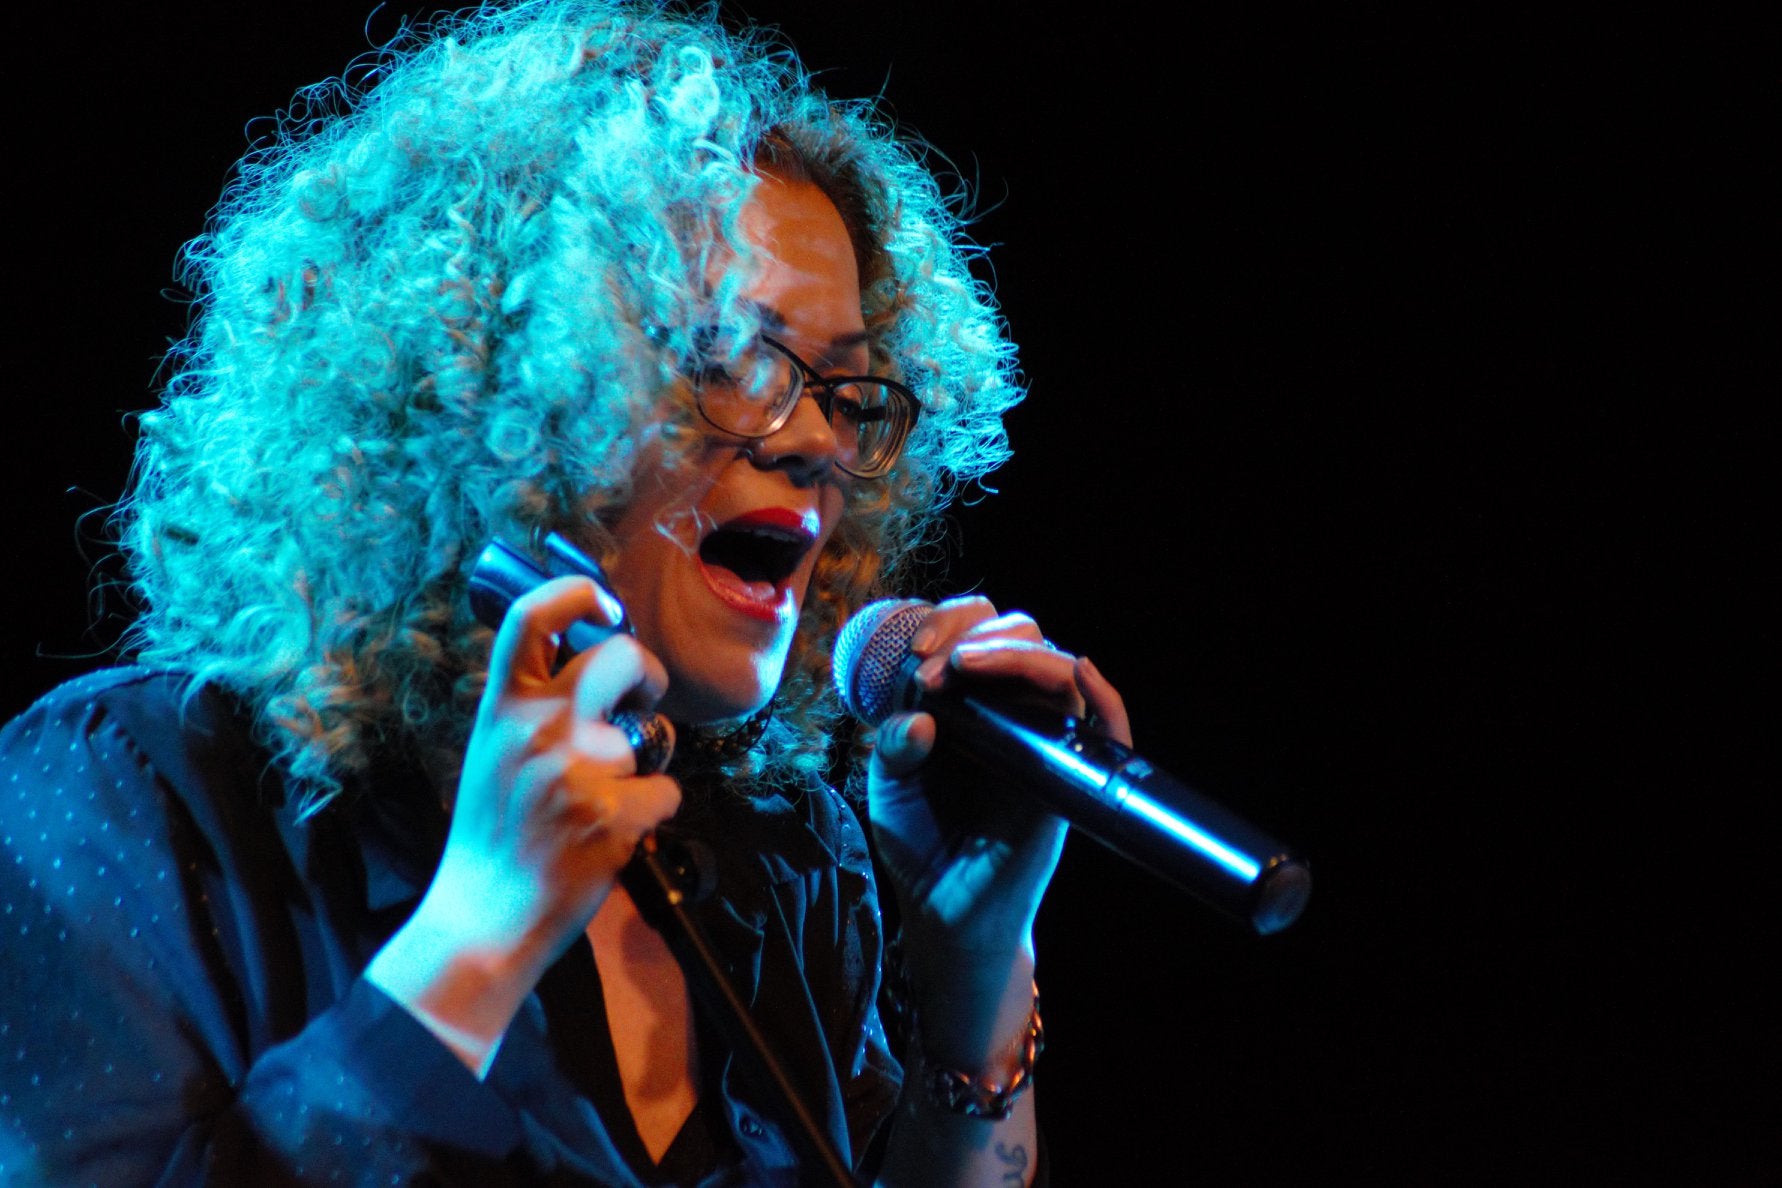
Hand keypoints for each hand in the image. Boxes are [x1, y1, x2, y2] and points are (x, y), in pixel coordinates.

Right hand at [367, 576, 679, 1068]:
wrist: (482, 919)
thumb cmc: (491, 836)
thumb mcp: (490, 752)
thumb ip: (531, 708)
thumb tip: (590, 669)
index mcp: (503, 709)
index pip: (533, 619)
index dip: (577, 592)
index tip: (606, 604)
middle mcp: (540, 728)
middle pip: (624, 656)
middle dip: (648, 675)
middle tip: (644, 703)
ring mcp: (579, 771)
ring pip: (654, 737)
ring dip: (647, 764)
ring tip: (612, 796)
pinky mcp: (613, 815)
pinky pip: (667, 793)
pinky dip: (653, 814)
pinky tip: (616, 835)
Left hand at [867, 596, 1131, 960]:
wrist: (945, 910)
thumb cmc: (921, 841)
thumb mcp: (891, 784)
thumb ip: (894, 744)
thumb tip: (919, 717)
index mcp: (966, 699)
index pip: (975, 630)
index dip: (948, 623)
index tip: (914, 654)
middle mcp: (1010, 710)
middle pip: (1021, 633)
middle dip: (974, 634)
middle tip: (933, 670)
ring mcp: (1044, 739)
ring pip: (1058, 666)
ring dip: (1014, 651)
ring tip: (966, 665)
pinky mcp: (1069, 776)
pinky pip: (1109, 726)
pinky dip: (1104, 692)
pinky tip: (1079, 668)